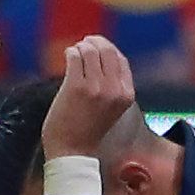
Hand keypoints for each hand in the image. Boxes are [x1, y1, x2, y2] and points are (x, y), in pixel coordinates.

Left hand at [41, 36, 134, 158]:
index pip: (121, 60)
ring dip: (80, 47)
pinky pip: (74, 57)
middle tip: (83, 43)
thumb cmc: (87, 130)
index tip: (97, 46)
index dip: (108, 49)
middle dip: (94, 42)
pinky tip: (67, 55)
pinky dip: (70, 52)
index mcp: (126, 94)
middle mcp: (114, 89)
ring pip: (90, 51)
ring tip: (74, 52)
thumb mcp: (111, 108)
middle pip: (107, 51)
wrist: (72, 152)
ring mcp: (95, 87)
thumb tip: (103, 57)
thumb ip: (112, 87)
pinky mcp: (76, 87)